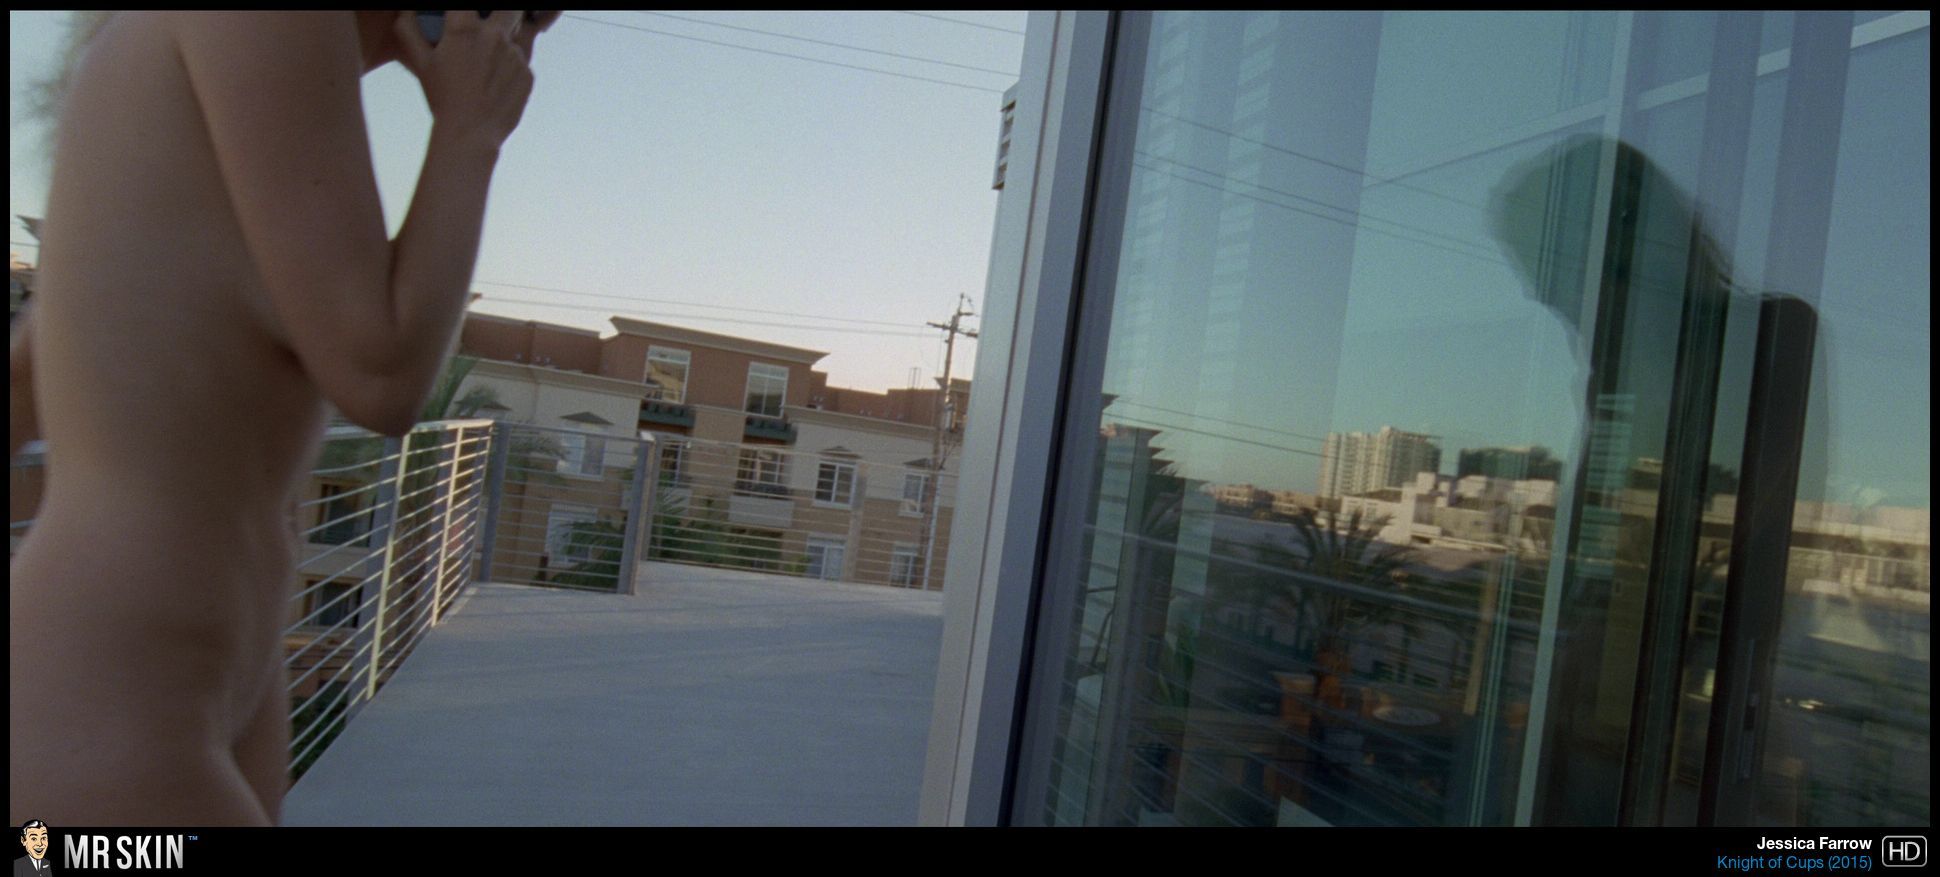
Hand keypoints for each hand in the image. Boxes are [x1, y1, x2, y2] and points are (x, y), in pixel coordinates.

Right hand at [392, 11, 538, 149]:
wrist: (470, 134)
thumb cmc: (442, 98)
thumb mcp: (419, 63)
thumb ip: (409, 29)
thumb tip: (406, 11)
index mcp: (466, 29)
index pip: (468, 3)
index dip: (464, 10)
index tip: (463, 17)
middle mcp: (495, 36)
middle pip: (509, 8)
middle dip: (499, 13)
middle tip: (487, 27)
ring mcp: (515, 55)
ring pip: (515, 37)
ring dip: (504, 44)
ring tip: (486, 66)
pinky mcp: (528, 74)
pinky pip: (521, 62)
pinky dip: (510, 67)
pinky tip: (495, 84)